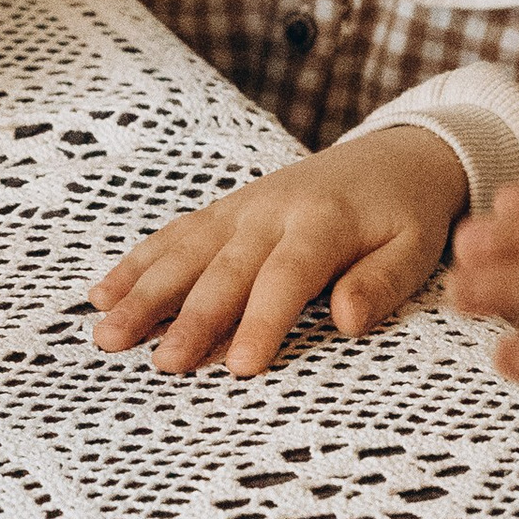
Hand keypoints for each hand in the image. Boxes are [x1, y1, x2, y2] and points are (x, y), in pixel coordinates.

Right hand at [89, 125, 468, 375]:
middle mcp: (274, 212)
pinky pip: (175, 235)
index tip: (241, 365)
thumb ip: (381, 283)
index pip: (288, 276)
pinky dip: (138, 263)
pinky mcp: (225, 211)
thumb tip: (348, 321)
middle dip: (191, 318)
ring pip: (186, 252)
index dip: (262, 321)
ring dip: (145, 293)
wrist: (396, 153)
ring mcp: (242, 209)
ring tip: (108, 333)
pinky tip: (103, 293)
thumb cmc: (406, 213)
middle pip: (226, 269)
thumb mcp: (415, 248)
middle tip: (163, 364)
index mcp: (325, 222)